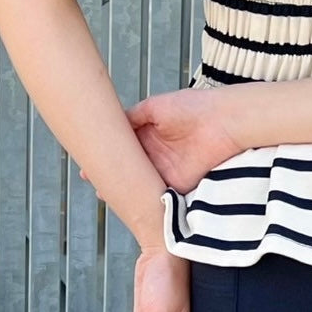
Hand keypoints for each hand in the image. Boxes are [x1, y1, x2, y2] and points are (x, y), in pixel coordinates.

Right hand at [84, 88, 245, 193]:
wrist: (224, 121)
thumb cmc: (194, 107)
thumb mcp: (155, 107)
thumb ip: (133, 117)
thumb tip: (112, 123)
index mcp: (149, 134)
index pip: (123, 148)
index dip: (107, 156)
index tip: (87, 165)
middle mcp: (156, 153)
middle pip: (129, 168)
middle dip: (112, 176)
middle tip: (92, 181)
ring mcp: (166, 170)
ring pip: (140, 183)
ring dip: (125, 190)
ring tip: (103, 194)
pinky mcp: (178, 184)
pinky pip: (158, 195)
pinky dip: (144, 200)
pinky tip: (129, 204)